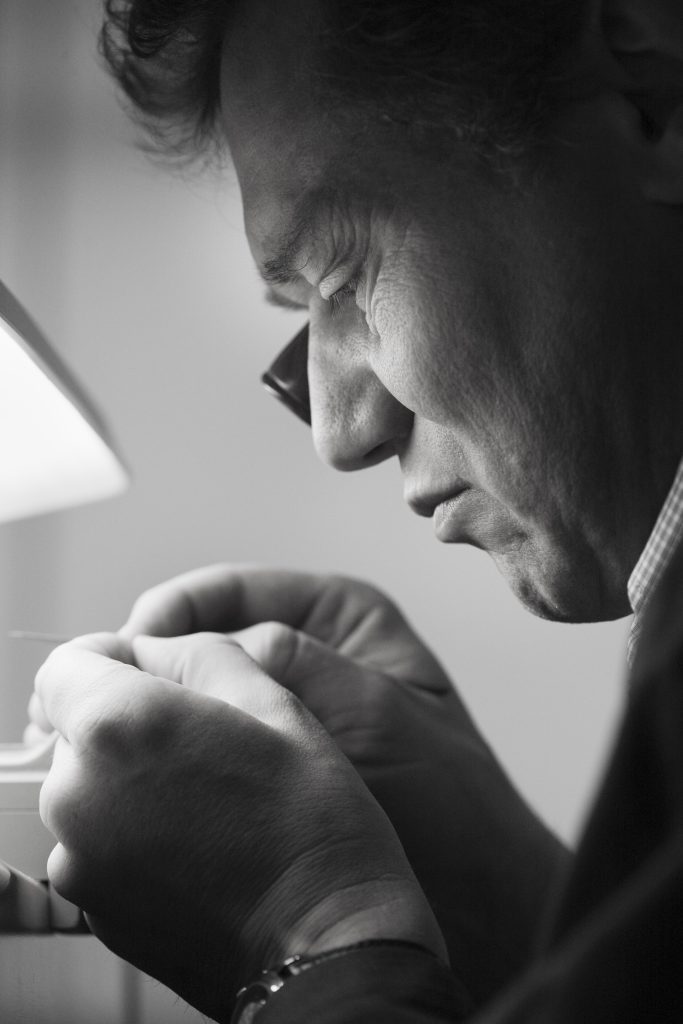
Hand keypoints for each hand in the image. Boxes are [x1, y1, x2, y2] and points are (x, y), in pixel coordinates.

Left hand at [35, 631, 444, 1021]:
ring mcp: (80, 858)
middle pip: (78, 727)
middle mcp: (80, 793)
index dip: (110, 658)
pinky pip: (97, 839)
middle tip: (203, 739)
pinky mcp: (93, 904)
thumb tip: (156, 648)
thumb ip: (199, 651)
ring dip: (130, 777)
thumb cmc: (311, 820)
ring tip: (208, 796)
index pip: (65, 664)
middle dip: (128, 720)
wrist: (326, 938)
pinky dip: (132, 828)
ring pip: (88, 785)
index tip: (149, 672)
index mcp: (119, 726)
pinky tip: (197, 840)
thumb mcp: (271, 700)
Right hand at [118, 565, 568, 1001]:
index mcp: (340, 615)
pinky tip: (151, 760)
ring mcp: (283, 704)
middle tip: (106, 682)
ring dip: (161, 699)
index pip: (238, 589)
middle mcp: (307, 649)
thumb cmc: (447, 794)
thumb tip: (207, 647)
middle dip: (158, 655)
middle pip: (209, 633)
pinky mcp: (266, 756)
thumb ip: (298, 666)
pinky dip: (179, 742)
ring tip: (117, 720)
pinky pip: (211, 735)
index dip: (179, 607)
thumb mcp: (375, 711)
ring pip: (202, 685)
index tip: (137, 637)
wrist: (471, 890)